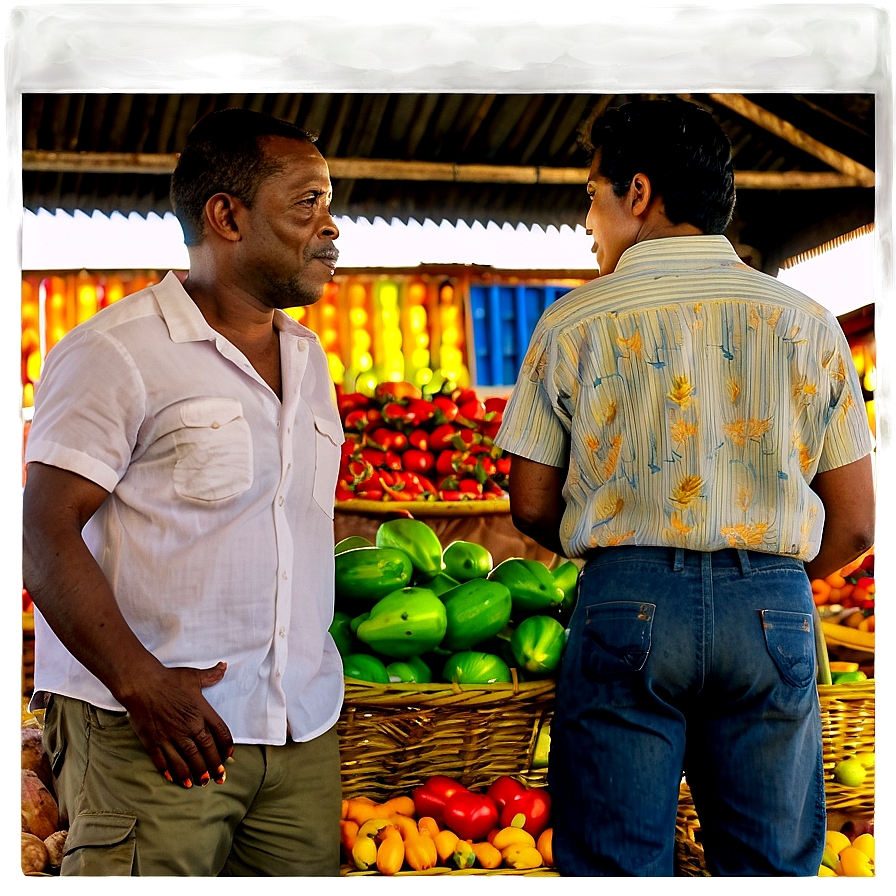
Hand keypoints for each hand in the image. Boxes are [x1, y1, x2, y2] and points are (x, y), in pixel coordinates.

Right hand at [120, 661, 233, 787]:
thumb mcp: (193, 676)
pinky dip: (169, 770)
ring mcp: (170, 735)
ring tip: (200, 782)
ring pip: (186, 760)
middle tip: (218, 777)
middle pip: (205, 750)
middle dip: (214, 766)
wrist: (142, 683)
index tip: (229, 755)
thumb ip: (211, 675)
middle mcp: (188, 726)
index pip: (220, 732)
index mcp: (201, 711)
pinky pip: (163, 760)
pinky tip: (175, 778)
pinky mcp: (153, 741)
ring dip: (194, 773)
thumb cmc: (169, 679)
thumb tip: (224, 666)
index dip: (226, 745)